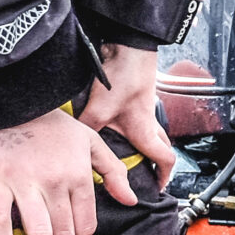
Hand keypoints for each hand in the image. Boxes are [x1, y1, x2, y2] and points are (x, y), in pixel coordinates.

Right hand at [0, 108, 137, 234]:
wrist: (8, 102)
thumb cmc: (49, 123)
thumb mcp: (89, 140)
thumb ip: (112, 170)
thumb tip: (129, 199)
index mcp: (78, 174)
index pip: (86, 220)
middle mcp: (54, 183)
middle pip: (63, 231)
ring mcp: (23, 185)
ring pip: (38, 233)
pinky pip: (1, 224)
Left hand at [77, 42, 175, 172]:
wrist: (128, 48)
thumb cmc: (122, 78)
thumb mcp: (98, 110)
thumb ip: (85, 131)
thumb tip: (70, 146)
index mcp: (145, 131)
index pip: (165, 159)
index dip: (164, 177)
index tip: (158, 187)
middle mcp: (149, 121)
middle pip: (162, 146)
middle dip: (157, 161)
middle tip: (147, 171)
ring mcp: (145, 107)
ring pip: (152, 131)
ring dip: (145, 142)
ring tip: (128, 151)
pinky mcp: (136, 95)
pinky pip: (140, 117)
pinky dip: (133, 126)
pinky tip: (114, 124)